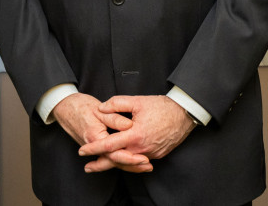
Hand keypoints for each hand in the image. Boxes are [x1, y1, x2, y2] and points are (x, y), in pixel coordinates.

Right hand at [52, 92, 151, 172]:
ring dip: (128, 165)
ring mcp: (94, 148)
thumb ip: (114, 118)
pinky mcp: (95, 147)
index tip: (143, 158)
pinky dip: (121, 160)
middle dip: (132, 165)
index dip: (130, 157)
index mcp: (95, 137)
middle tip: (148, 166)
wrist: (65, 108)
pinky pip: (109, 157)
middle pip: (115, 161)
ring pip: (112, 161)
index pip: (115, 152)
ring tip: (145, 167)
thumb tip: (129, 125)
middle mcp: (94, 146)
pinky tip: (132, 162)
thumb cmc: (81, 106)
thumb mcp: (99, 109)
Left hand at [78, 95, 196, 171]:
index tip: (82, 151)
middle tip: (87, 167)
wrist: (185, 114)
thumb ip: (117, 103)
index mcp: (135, 135)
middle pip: (116, 160)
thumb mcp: (137, 101)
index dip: (94, 148)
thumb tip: (101, 108)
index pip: (109, 145)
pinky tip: (122, 160)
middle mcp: (142, 149)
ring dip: (114, 164)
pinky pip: (139, 161)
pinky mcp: (157, 155)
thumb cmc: (162, 106)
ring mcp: (150, 154)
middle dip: (100, 164)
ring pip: (128, 162)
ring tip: (101, 166)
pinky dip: (128, 161)